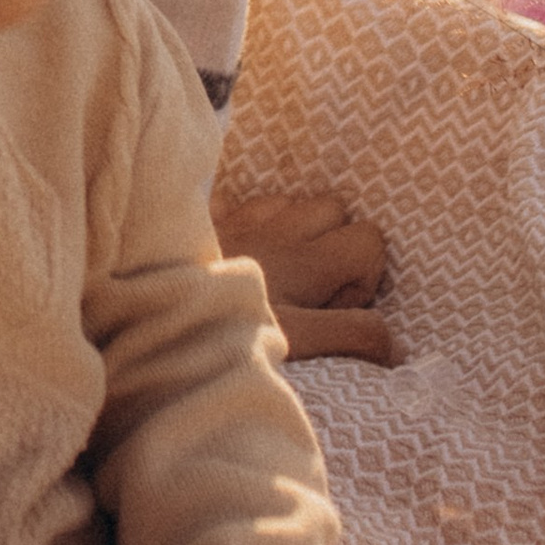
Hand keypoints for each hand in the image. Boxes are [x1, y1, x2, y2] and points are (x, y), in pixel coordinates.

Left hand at [212, 185, 400, 365]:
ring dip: (295, 229)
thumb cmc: (226, 327)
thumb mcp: (298, 342)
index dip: (365, 274)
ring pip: (292, 200)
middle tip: (314, 287)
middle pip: (335, 207)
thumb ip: (352, 336)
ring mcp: (242, 216)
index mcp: (308, 259)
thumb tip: (397, 344)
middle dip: (335, 241)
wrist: (146, 300)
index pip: (369, 238)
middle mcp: (280, 227)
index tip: (338, 306)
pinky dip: (249, 221)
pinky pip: (243, 200)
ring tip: (281, 269)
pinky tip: (240, 252)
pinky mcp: (205, 216)